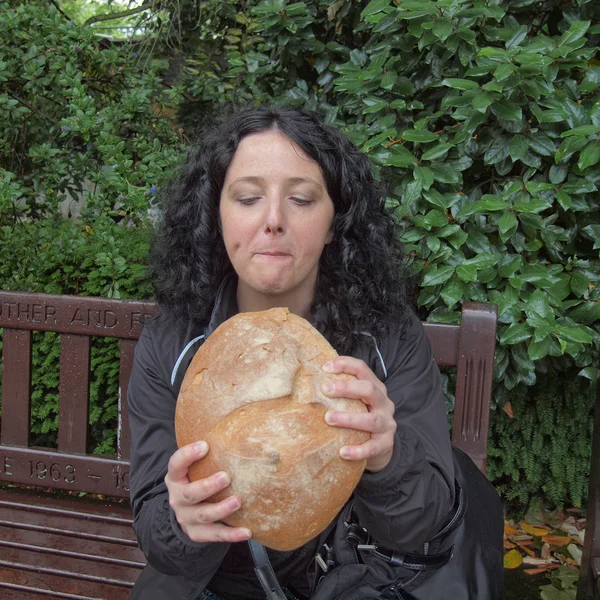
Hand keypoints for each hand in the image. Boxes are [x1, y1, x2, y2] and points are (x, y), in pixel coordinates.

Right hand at [164, 441, 251, 542]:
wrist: (185, 513)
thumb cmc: (196, 480)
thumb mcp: (195, 468)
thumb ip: (209, 454)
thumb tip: (242, 427)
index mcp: (176, 477)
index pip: (176, 464)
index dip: (187, 455)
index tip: (205, 445)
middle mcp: (178, 498)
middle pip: (189, 494)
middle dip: (207, 486)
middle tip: (226, 476)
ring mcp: (186, 517)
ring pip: (202, 515)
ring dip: (221, 509)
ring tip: (237, 501)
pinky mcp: (197, 533)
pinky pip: (214, 535)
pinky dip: (231, 534)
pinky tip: (247, 531)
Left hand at [321, 357, 396, 472]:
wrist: (380, 448)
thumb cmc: (360, 419)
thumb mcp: (355, 402)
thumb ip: (340, 393)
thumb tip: (306, 382)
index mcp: (375, 388)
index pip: (362, 369)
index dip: (345, 364)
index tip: (325, 368)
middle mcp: (383, 403)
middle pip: (369, 389)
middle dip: (346, 388)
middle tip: (325, 390)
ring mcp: (387, 424)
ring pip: (371, 420)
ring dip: (348, 419)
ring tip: (328, 419)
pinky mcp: (386, 444)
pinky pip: (372, 447)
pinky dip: (358, 450)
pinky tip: (342, 452)